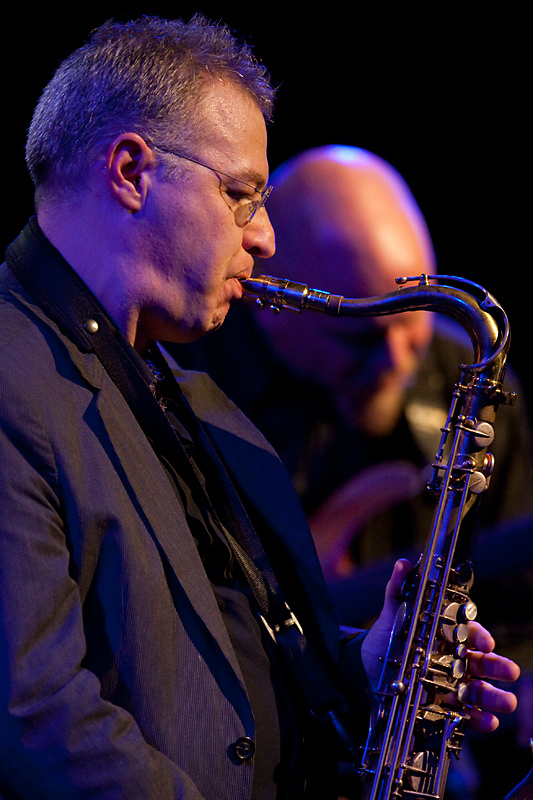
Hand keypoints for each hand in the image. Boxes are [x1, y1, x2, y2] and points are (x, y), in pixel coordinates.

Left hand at [361, 559, 519, 732]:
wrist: (366, 668)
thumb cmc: (387, 637)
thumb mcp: (393, 612)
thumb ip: (399, 589)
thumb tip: (403, 564)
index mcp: (446, 633)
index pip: (469, 632)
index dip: (479, 636)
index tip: (485, 642)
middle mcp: (453, 658)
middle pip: (480, 662)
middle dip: (497, 667)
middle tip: (511, 671)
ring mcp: (451, 682)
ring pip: (477, 689)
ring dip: (494, 696)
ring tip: (508, 702)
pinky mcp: (443, 705)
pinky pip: (464, 713)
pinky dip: (478, 718)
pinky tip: (488, 722)